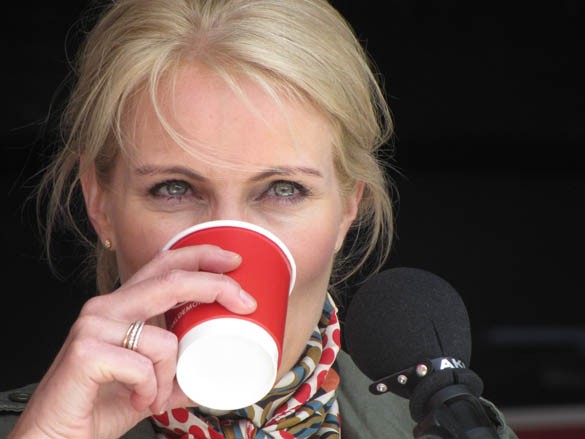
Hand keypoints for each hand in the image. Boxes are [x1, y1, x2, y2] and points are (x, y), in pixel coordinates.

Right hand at [10, 245, 255, 438]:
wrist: (54, 437)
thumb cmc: (99, 405)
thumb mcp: (149, 383)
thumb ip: (177, 373)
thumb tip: (212, 375)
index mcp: (122, 307)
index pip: (162, 265)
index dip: (201, 255)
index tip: (235, 260)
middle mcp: (106, 308)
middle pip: (170, 280)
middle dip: (216, 286)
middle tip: (246, 303)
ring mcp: (93, 327)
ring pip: (164, 339)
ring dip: (170, 376)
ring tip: (155, 397)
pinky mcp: (86, 353)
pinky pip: (143, 367)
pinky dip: (150, 390)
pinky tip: (136, 401)